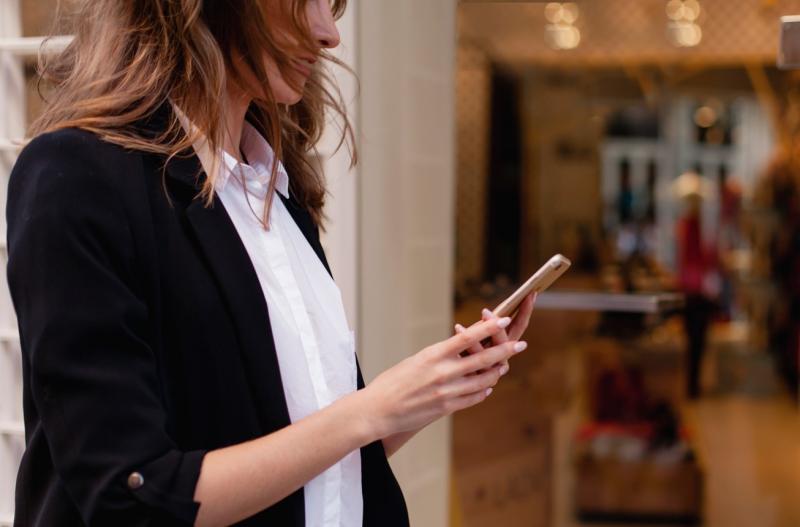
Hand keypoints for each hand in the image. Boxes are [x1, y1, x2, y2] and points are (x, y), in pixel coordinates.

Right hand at [359, 317, 527, 439]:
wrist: (377, 410)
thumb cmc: (392, 382)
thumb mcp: (415, 360)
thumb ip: (439, 355)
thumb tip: (459, 347)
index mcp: (433, 355)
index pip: (468, 337)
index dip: (489, 328)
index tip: (504, 318)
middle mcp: (443, 372)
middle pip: (483, 359)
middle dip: (505, 350)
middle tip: (521, 344)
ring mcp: (447, 392)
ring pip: (483, 381)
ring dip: (496, 373)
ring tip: (504, 367)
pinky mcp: (447, 408)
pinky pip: (473, 398)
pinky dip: (483, 392)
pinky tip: (487, 388)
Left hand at [454, 292, 536, 374]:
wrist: (448, 379)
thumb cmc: (462, 352)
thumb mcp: (474, 337)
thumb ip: (483, 329)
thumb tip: (488, 313)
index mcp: (506, 347)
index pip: (519, 326)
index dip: (526, 310)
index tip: (531, 292)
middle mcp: (503, 359)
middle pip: (507, 341)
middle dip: (498, 325)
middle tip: (486, 311)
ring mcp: (492, 371)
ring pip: (491, 353)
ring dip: (481, 333)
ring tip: (475, 317)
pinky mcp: (478, 380)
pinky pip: (474, 361)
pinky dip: (467, 344)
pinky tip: (458, 326)